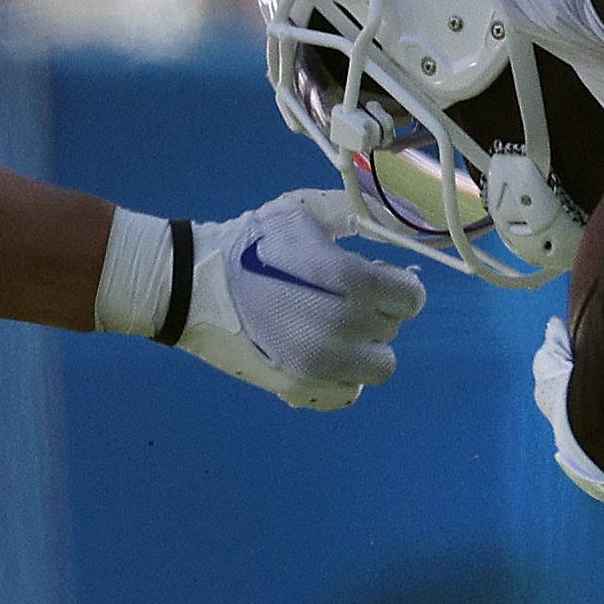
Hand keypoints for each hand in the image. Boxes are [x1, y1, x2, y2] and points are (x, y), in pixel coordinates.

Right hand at [184, 188, 429, 406]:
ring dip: (363, 348)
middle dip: (374, 313)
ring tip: (333, 329)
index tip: (377, 281)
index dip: (398, 287)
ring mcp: (320, 365)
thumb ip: (358, 213)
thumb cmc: (253, 244)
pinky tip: (317, 353)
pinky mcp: (300, 389)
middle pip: (391, 329)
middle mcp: (341, 328)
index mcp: (350, 281)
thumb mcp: (303, 211)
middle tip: (341, 299)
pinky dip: (340, 377)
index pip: (410, 298)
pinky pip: (348, 393)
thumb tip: (408, 222)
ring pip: (377, 367)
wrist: (192, 284)